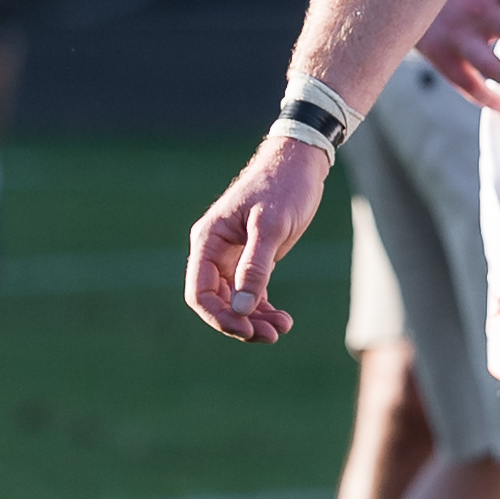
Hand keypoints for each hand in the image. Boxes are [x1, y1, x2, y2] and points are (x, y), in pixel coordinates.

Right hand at [185, 135, 327, 341]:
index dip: (220, 317)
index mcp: (208, 240)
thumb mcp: (270, 227)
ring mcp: (232, 256)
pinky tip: (282, 318)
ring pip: (234, 301)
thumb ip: (255, 267)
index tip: (247, 328)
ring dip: (254, 320)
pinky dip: (263, 309)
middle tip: (272, 335)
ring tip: (283, 328)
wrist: (299, 163)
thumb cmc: (283, 187)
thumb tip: (241, 309)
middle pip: (216, 302)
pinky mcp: (251, 259)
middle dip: (241, 322)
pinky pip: (250, 293)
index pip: (200, 292)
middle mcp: (214, 251)